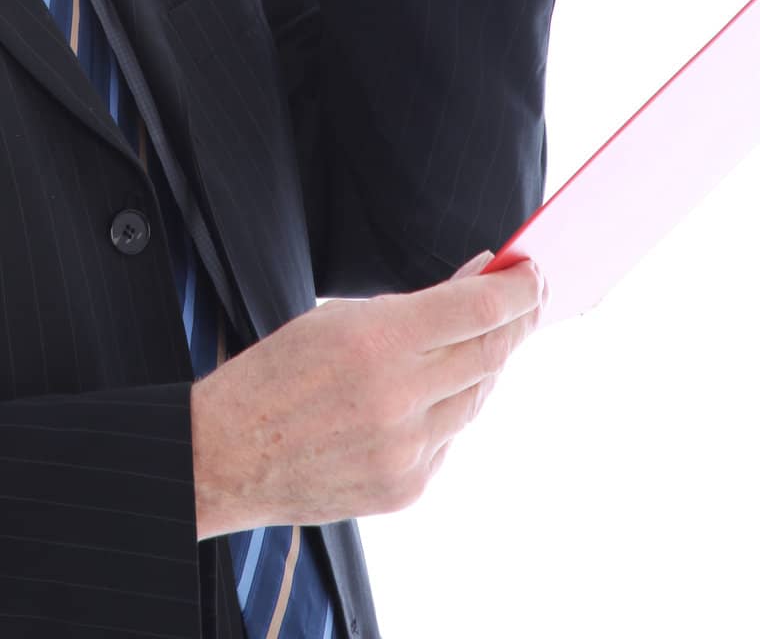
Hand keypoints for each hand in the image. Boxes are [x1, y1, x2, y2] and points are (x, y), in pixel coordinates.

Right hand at [190, 251, 544, 538]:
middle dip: (518, 321)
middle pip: (490, 353)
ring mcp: (407, 450)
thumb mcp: (337, 318)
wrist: (226, 455)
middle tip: (531, 297)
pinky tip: (433, 392)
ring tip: (485, 337)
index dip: (516, 289)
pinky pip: (449, 438)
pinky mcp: (408, 488)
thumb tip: (478, 279)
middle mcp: (399, 398)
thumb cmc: (276, 374)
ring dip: (486, 364)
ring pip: (476, 398)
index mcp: (376, 341)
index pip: (476, 308)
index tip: (533, 271)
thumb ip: (414, 305)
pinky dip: (449, 410)